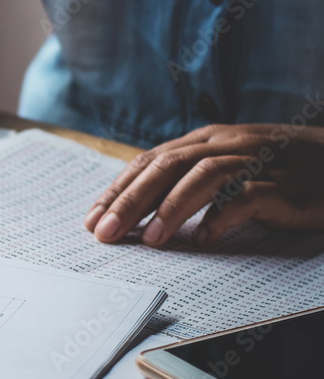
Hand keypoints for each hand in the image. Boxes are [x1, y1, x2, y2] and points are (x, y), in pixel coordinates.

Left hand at [84, 124, 323, 246]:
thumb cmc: (278, 170)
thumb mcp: (226, 168)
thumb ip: (186, 181)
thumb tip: (138, 212)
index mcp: (206, 139)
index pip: (150, 161)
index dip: (118, 190)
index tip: (91, 218)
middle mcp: (227, 143)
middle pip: (168, 166)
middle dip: (131, 200)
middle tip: (105, 232)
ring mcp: (259, 161)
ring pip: (205, 176)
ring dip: (172, 208)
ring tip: (148, 240)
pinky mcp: (287, 185)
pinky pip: (250, 196)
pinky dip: (223, 216)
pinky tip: (203, 238)